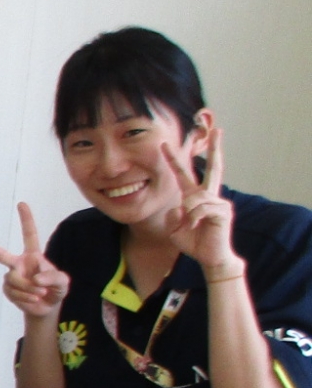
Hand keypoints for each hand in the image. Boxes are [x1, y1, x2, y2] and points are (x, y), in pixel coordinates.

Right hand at [0, 204, 69, 319]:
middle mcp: (19, 263)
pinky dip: (26, 297)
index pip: (29, 235)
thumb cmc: (56, 290)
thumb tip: (35, 278)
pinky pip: (13, 292)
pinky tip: (33, 299)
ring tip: (40, 294)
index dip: (26, 219)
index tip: (21, 204)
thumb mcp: (63, 282)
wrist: (47, 308)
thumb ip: (53, 277)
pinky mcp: (8, 289)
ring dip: (29, 289)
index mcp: (33, 256)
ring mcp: (11, 277)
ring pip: (14, 279)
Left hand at [164, 125, 237, 274]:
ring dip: (189, 214)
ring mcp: (218, 202)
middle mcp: (208, 196)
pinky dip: (194, 218)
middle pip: (213, 168)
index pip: (182, 174)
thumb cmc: (194, 242)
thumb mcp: (174, 229)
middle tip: (218, 130)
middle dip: (216, 149)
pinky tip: (197, 226)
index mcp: (194, 197)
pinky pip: (202, 208)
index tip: (163, 144)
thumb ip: (173, 216)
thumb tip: (181, 206)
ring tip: (191, 226)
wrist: (209, 257)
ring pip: (196, 198)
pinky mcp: (224, 211)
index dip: (172, 160)